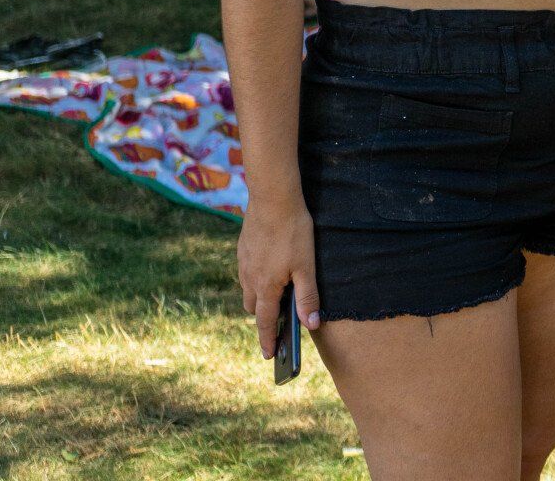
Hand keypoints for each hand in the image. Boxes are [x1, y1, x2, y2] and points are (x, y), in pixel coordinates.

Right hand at [238, 195, 321, 357]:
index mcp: (265, 286)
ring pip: (248, 289)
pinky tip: (270, 269)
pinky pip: (247, 272)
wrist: (272, 198)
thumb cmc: (293, 232)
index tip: (269, 356)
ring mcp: (243, 263)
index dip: (268, 340)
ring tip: (276, 298)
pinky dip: (256, 279)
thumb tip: (311, 324)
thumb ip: (307, 296)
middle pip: (253, 308)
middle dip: (263, 319)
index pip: (265, 322)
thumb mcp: (306, 266)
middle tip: (276, 326)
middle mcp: (249, 278)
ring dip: (259, 298)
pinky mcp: (243, 249)